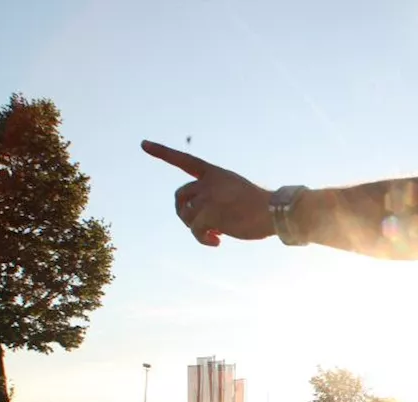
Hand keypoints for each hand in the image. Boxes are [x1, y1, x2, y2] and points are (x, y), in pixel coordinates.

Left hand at [141, 140, 273, 246]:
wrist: (274, 211)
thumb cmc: (260, 206)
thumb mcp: (236, 192)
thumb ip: (214, 198)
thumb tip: (198, 222)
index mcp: (216, 173)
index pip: (184, 160)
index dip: (162, 152)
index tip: (143, 143)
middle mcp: (208, 183)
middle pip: (180, 195)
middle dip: (182, 211)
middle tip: (195, 225)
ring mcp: (207, 197)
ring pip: (187, 216)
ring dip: (197, 229)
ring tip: (215, 234)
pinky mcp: (208, 214)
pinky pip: (195, 230)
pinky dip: (203, 238)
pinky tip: (217, 242)